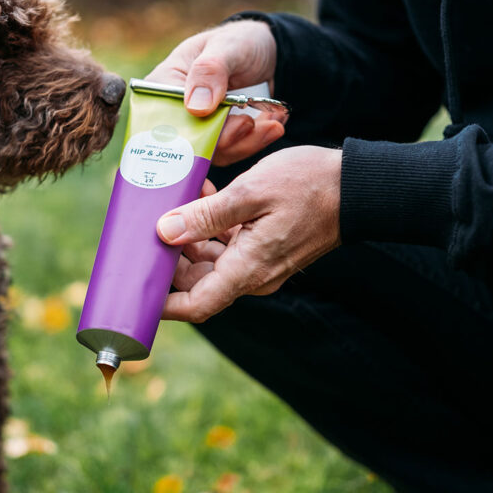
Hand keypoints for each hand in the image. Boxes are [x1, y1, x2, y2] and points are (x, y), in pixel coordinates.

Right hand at [145, 19, 284, 164]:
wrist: (267, 53)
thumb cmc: (238, 41)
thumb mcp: (226, 46)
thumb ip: (210, 70)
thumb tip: (195, 107)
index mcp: (162, 88)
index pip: (164, 122)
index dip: (189, 133)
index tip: (223, 129)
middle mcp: (176, 113)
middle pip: (189, 144)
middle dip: (226, 139)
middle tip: (251, 123)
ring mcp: (199, 129)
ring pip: (215, 153)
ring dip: (246, 142)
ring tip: (272, 124)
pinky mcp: (221, 139)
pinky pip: (233, 151)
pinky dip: (256, 141)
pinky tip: (273, 124)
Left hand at [156, 146, 341, 321]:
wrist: (357, 186)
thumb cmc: (309, 185)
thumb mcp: (251, 193)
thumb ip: (206, 217)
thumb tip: (164, 232)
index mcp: (248, 270)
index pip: (196, 306)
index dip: (162, 304)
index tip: (136, 289)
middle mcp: (253, 275)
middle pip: (196, 284)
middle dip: (169, 260)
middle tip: (148, 226)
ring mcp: (260, 263)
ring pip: (209, 264)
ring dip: (188, 237)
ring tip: (177, 200)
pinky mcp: (265, 248)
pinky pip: (227, 248)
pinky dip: (209, 228)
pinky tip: (202, 197)